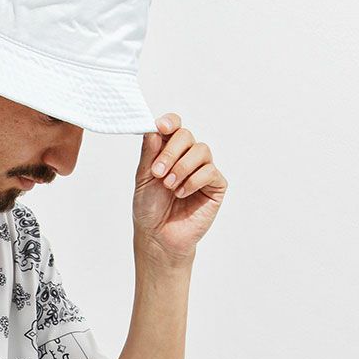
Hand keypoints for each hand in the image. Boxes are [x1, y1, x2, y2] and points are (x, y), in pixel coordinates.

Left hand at [133, 113, 226, 258]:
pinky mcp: (215, 185)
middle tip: (158, 173)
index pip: (175, 126)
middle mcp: (188, 156)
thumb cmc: (150, 209)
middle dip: (171, 152)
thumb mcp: (143, 178)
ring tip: (169, 186)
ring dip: (182, 167)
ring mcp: (203, 169)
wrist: (158, 237)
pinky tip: (181, 194)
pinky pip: (209, 171)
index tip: (161, 127)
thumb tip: (154, 130)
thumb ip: (149, 153)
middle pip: (186, 135)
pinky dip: (193, 181)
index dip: (170, 122)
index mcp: (170, 151)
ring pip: (201, 150)